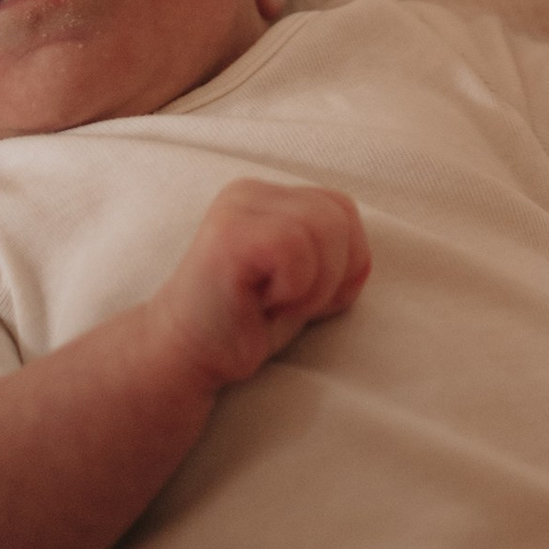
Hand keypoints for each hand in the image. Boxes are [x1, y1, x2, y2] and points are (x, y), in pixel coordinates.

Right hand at [159, 179, 371, 387]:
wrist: (186, 357)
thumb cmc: (247, 324)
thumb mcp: (303, 282)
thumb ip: (332, 254)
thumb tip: (362, 257)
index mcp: (268, 197)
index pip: (341, 208)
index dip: (345, 260)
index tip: (306, 295)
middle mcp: (251, 192)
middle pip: (338, 214)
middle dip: (333, 273)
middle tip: (289, 303)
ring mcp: (238, 208)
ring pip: (323, 228)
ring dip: (312, 285)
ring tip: (274, 303)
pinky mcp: (230, 235)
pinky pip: (295, 248)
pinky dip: (294, 288)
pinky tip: (262, 304)